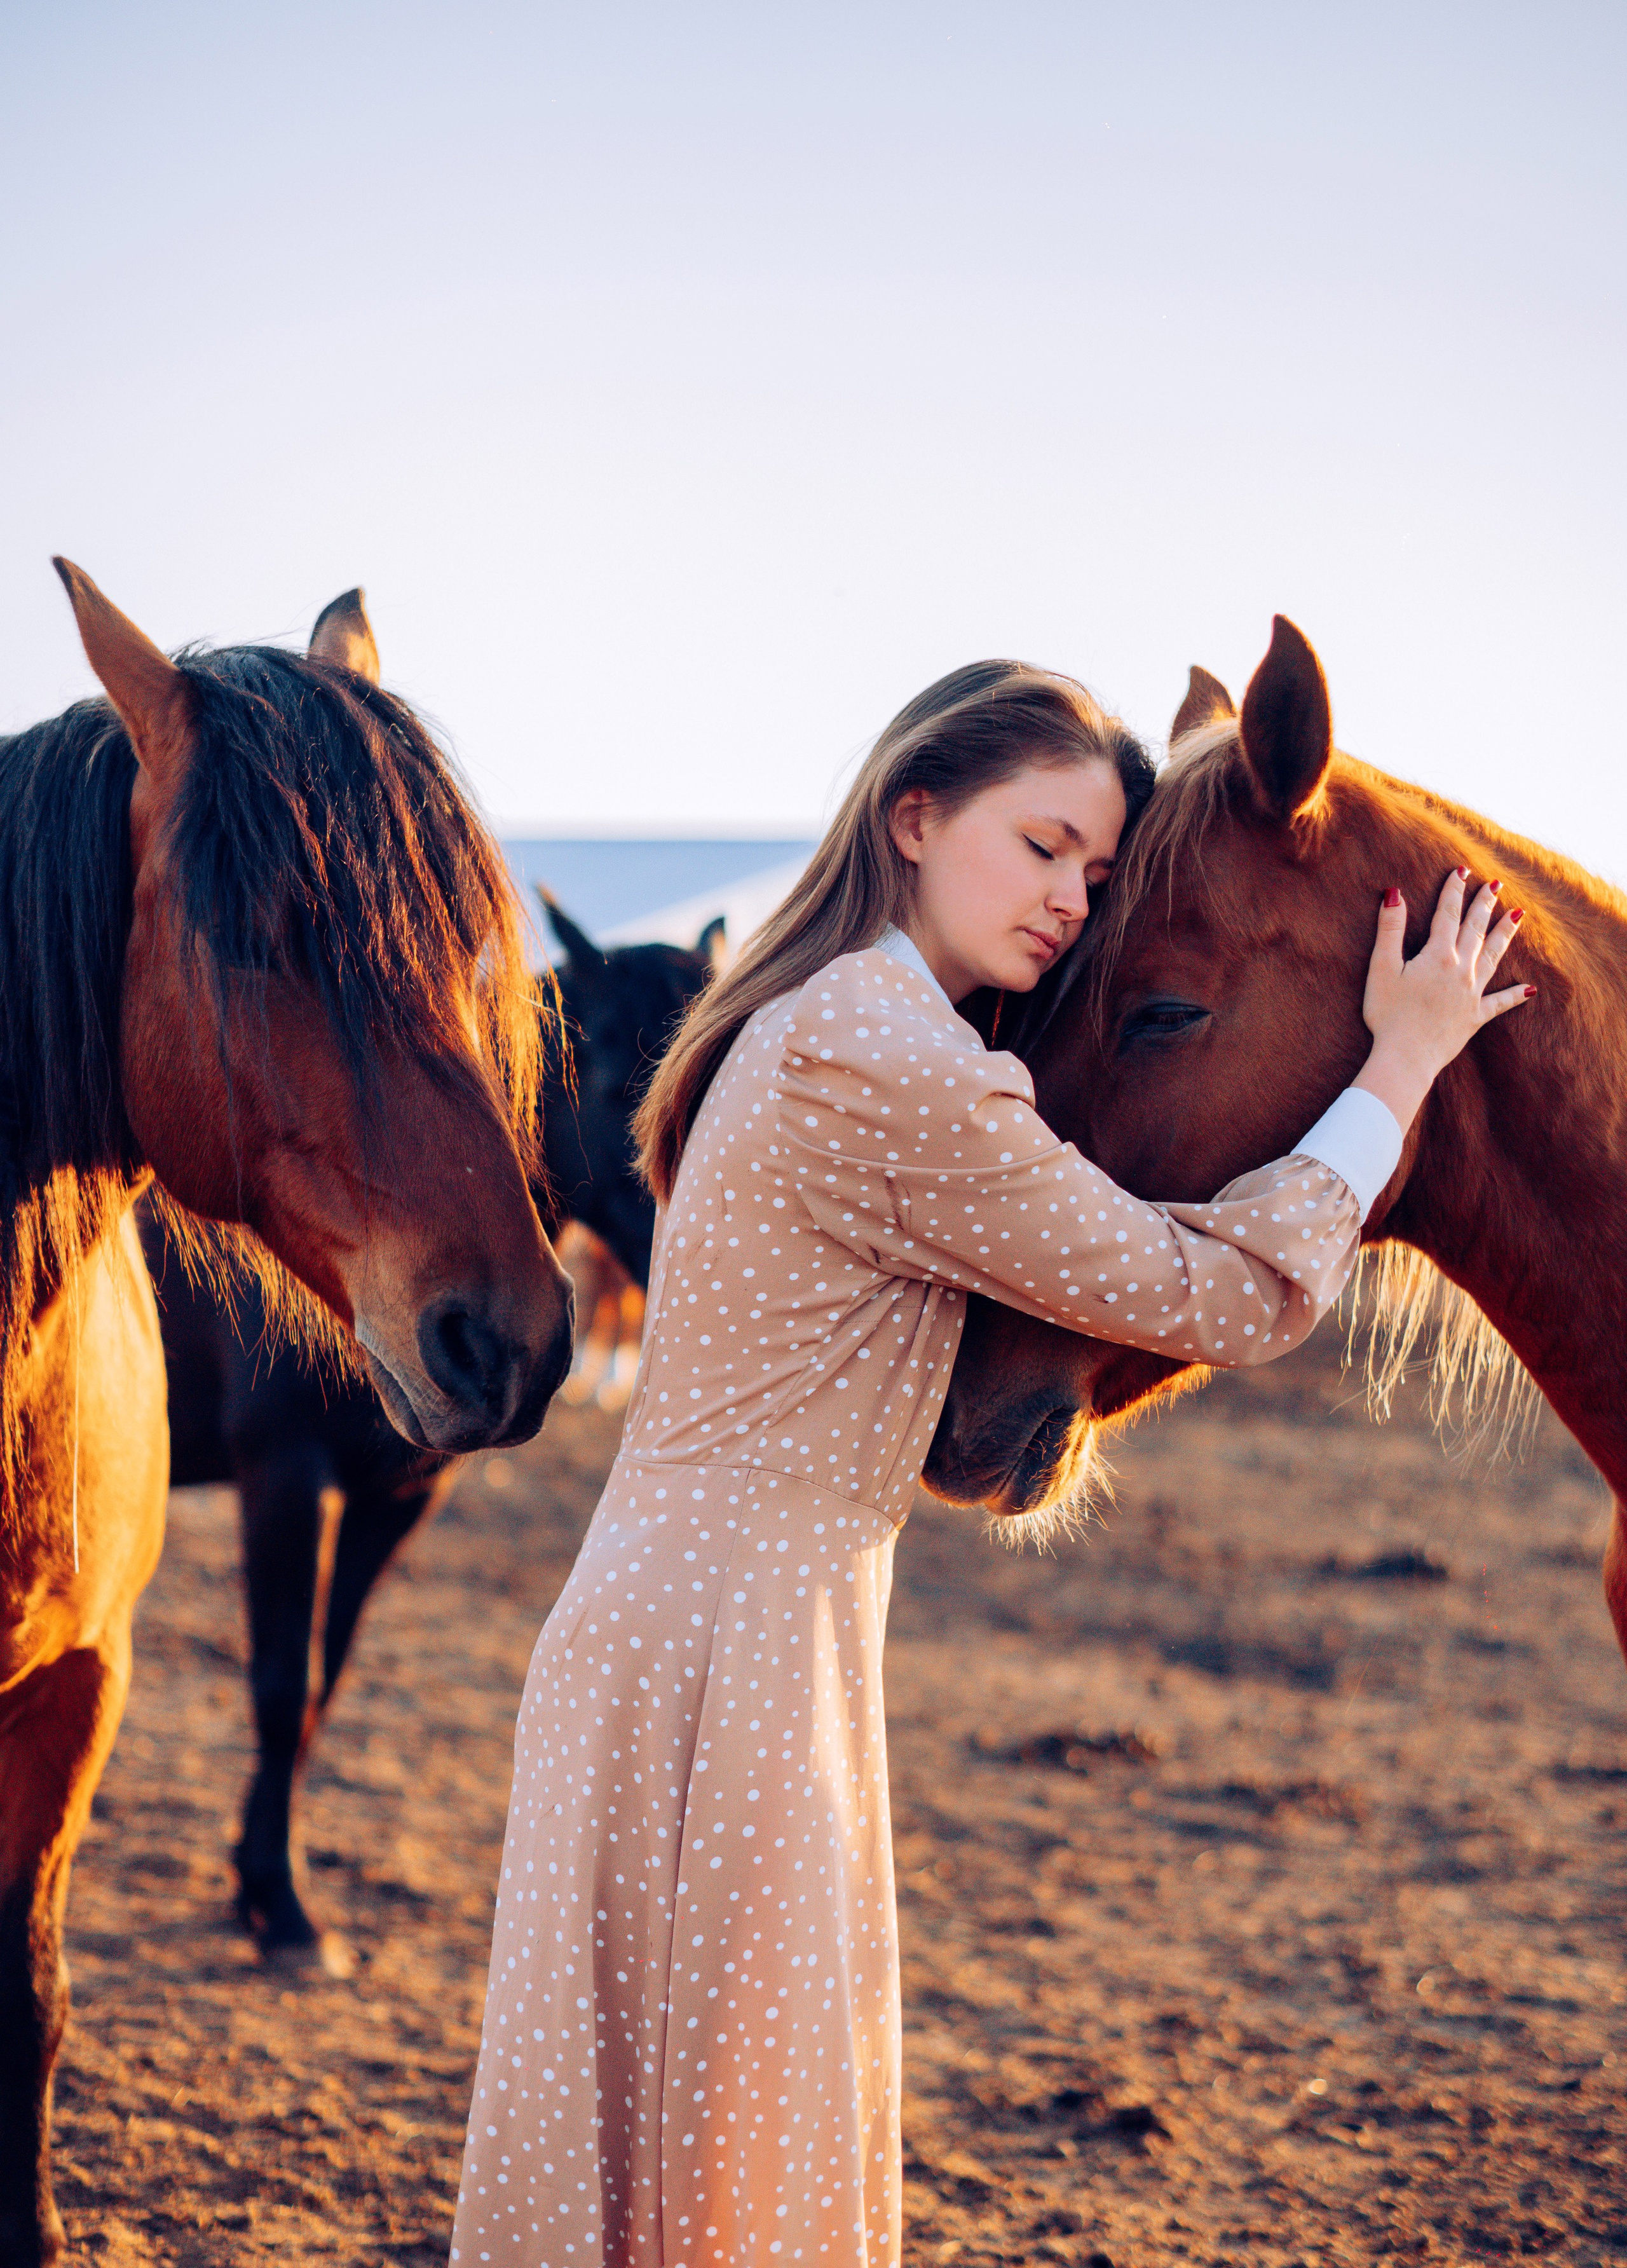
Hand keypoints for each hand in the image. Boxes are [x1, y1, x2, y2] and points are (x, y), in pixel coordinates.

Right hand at [1353, 869, 1532, 1130]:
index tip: (1461, 871)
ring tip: (1518, 916)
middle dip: (1484, 905)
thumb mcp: (1381, 968)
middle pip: (1475, 930)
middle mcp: (1461, 970)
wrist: (1406, 1057)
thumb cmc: (1388, 1015)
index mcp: (1438, 956)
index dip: (1454, 891)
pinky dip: (1515, 995)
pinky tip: (1530, 989)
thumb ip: (1390, 930)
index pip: (1447, 914)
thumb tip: (1394, 893)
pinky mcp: (1475, 1018)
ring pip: (1493, 956)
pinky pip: (1499, 1003)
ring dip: (1504, 934)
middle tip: (1495, 885)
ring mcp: (1471, 994)